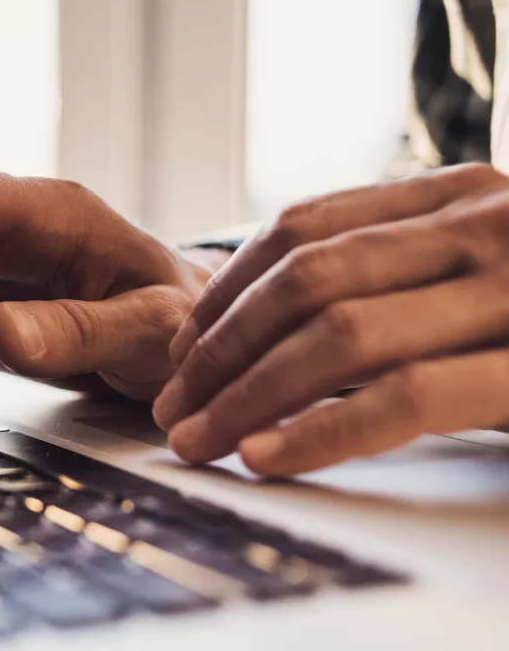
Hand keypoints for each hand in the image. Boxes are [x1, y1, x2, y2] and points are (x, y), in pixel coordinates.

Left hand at [152, 163, 508, 475]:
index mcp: (458, 195)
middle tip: (173, 406)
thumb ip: (399, 274)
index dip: (225, 290)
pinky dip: (322, 431)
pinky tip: (265, 455)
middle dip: (220, 348)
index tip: (180, 348)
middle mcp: (484, 225)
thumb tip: (269, 327)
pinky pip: (406, 397)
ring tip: (199, 439)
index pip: (304, 227)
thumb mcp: (482, 271)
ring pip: (340, 333)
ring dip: (248, 395)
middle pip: (306, 279)